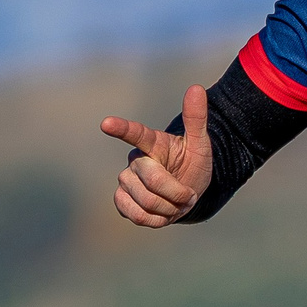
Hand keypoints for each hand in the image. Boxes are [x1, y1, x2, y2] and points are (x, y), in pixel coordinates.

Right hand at [100, 84, 213, 227]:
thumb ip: (196, 118)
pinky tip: (163, 213)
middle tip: (190, 194)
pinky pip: (135, 214)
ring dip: (169, 207)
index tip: (106, 123)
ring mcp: (126, 180)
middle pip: (151, 178)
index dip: (121, 128)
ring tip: (177, 202)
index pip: (136, 133)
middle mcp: (136, 160)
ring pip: (144, 199)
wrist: (188, 192)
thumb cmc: (193, 163)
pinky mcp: (122, 200)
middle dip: (176, 191)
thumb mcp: (201, 143)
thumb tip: (196, 87)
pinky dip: (155, 219)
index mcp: (153, 143)